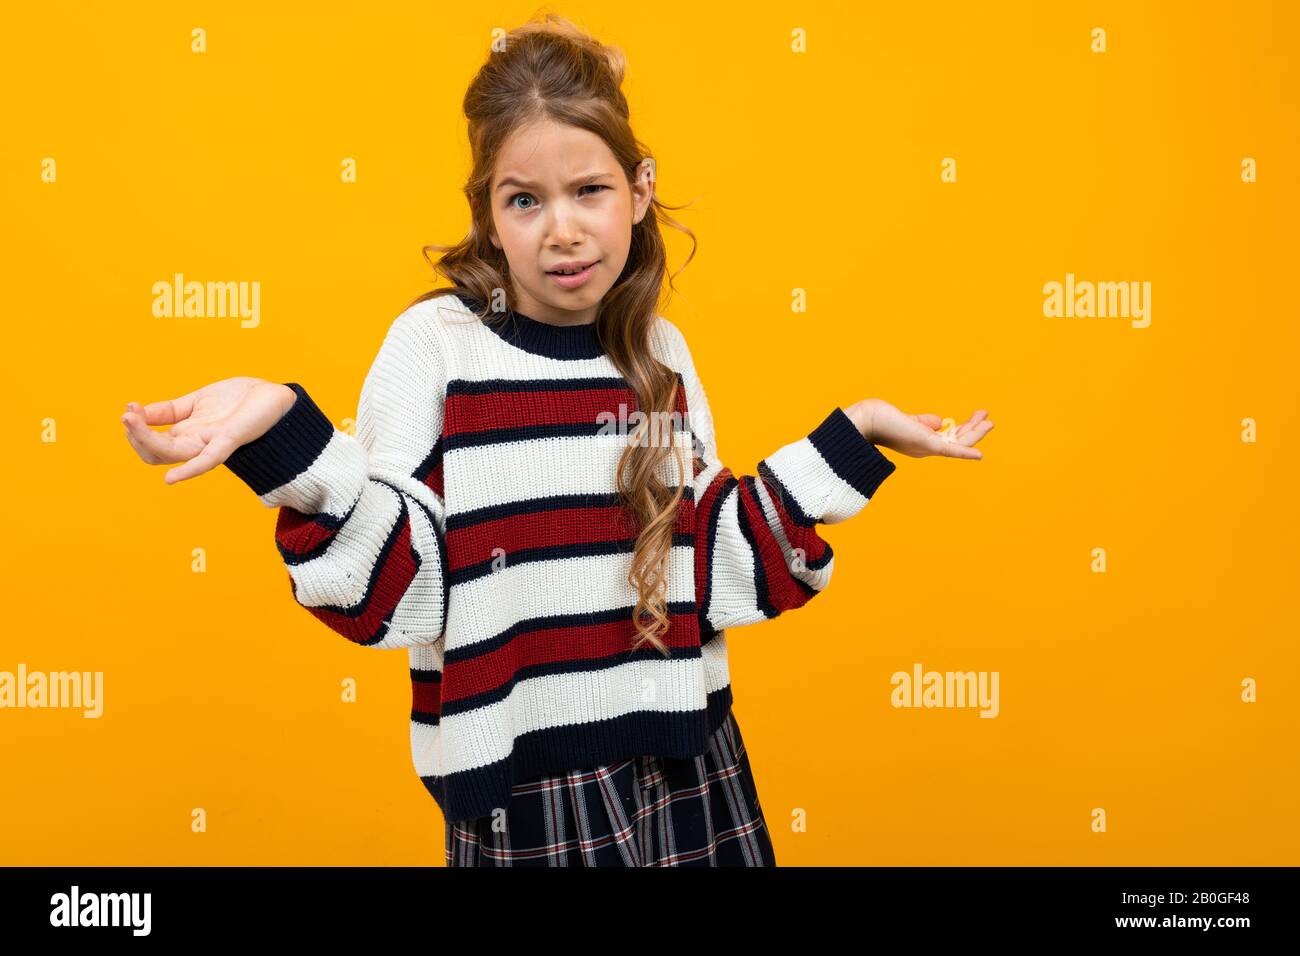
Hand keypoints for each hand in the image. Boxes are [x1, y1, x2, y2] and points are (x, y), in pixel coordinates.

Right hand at [121, 378, 296, 482]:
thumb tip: (138, 411)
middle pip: (155, 452)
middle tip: (126, 416)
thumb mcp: (197, 401)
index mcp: (186, 432)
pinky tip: (170, 479)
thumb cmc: (240, 401)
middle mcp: (195, 442)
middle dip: (135, 435)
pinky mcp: (229, 441)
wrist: (275, 397)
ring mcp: (210, 443)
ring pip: (171, 454)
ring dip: (146, 441)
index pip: (151, 440)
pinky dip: (188, 471)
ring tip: (131, 421)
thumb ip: (171, 410)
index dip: (136, 426)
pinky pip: (207, 461)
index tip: (129, 408)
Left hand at [844, 398, 992, 459]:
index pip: (949, 438)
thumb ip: (925, 422)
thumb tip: (939, 421)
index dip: (965, 428)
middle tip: (989, 418)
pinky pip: (950, 450)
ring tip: (990, 422)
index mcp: (923, 442)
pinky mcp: (926, 444)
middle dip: (974, 430)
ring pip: (958, 444)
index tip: (978, 415)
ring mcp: (926, 447)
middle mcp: (926, 448)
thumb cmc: (882, 418)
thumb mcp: (910, 421)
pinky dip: (965, 453)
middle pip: (957, 441)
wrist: (866, 420)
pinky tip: (979, 454)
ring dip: (975, 434)